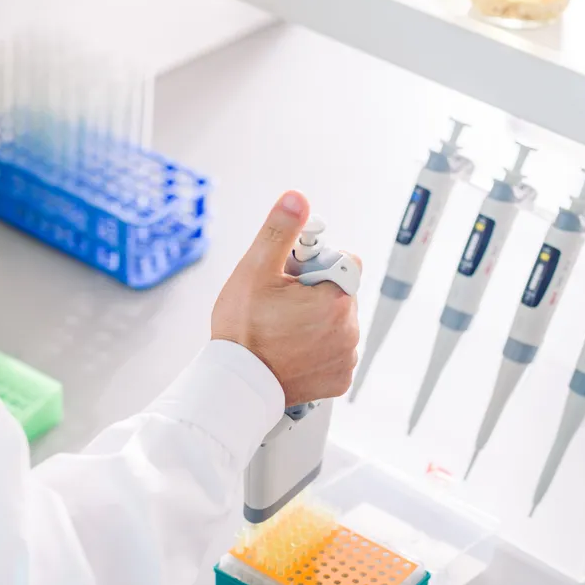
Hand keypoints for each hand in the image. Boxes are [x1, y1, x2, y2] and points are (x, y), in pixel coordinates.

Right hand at [211, 191, 360, 407]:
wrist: (235, 384)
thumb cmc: (241, 332)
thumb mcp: (255, 270)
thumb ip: (280, 231)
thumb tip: (297, 199)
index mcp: (335, 299)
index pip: (345, 262)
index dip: (316, 265)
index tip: (294, 277)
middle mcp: (349, 329)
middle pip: (340, 293)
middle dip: (316, 293)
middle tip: (281, 305)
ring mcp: (345, 357)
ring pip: (338, 323)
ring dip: (318, 322)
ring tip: (283, 330)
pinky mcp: (339, 379)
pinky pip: (335, 353)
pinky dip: (319, 350)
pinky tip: (292, 350)